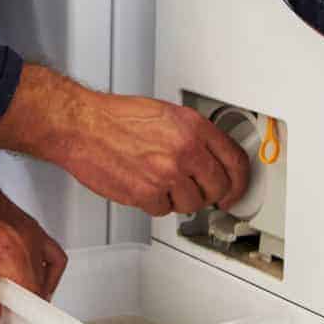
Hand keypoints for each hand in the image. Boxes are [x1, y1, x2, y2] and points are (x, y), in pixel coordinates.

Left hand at [0, 147, 67, 323]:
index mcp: (5, 251)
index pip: (28, 298)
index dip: (16, 317)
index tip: (1, 322)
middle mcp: (24, 241)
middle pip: (38, 291)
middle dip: (21, 308)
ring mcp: (31, 233)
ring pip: (46, 276)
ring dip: (32, 292)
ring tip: (10, 299)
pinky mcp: (30, 227)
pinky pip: (53, 255)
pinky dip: (49, 273)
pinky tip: (32, 279)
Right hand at [57, 92, 249, 216]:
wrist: (83, 127)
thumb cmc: (116, 117)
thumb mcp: (165, 114)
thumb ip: (192, 135)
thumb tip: (210, 155)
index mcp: (193, 127)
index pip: (235, 160)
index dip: (240, 181)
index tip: (235, 189)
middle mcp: (185, 150)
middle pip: (218, 188)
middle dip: (209, 193)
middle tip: (197, 190)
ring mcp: (167, 174)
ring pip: (192, 204)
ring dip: (179, 199)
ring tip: (161, 182)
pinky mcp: (148, 194)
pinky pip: (164, 210)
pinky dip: (155, 203)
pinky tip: (145, 185)